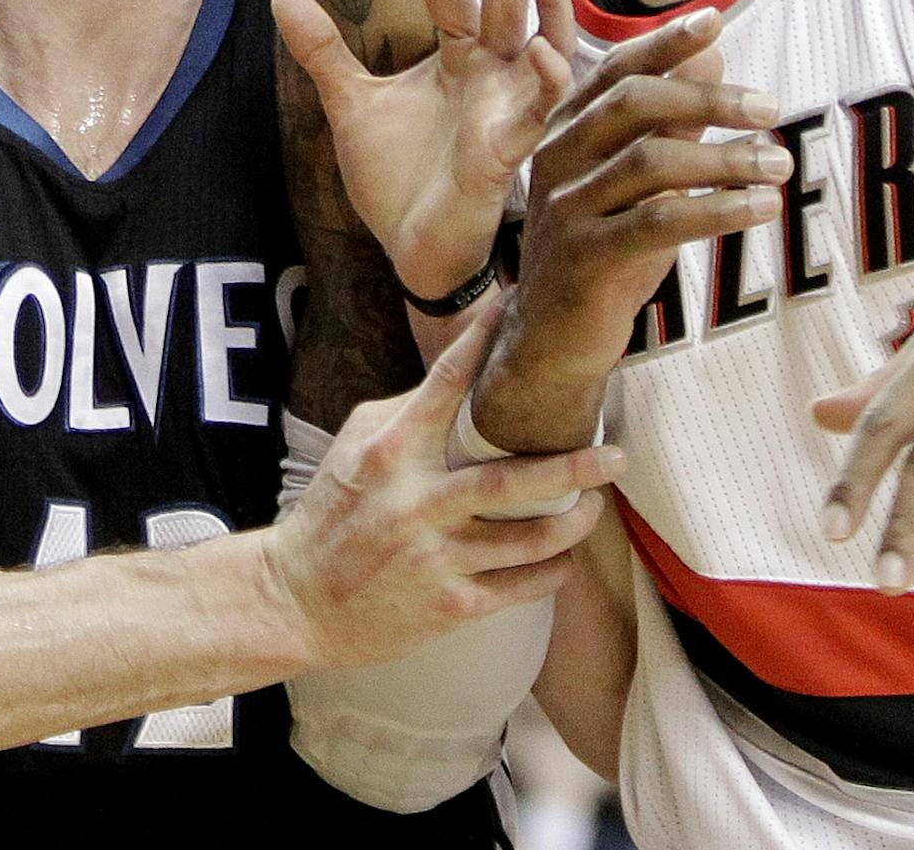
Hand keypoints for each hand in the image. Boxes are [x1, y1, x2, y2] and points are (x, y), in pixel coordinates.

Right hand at [265, 301, 622, 669]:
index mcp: (393, 452)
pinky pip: (520, 586)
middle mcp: (418, 503)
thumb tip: (469, 378)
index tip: (518, 307)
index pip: (446, 383)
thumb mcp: (356, 447)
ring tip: (595, 504)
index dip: (484, 340)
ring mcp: (436, 558)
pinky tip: (564, 556)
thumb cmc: (334, 512)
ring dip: (573, 521)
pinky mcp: (450, 605)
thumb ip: (410, 413)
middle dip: (574, 467)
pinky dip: (552, 569)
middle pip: (513, 481)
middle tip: (616, 454)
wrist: (297, 601)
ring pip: (529, 539)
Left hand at [274, 0, 576, 296]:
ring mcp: (508, 106)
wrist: (408, 249)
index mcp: (459, 57)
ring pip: (547, 38)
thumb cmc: (394, 178)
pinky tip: (537, 48)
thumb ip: (324, 51)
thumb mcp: (350, 103)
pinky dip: (545, 75)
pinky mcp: (513, 146)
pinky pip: (542, 105)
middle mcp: (492, 73)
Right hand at [478, 8, 788, 451]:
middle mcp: (557, 160)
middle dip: (708, 98)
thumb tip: (714, 53)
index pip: (616, 71)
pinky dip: (717, 209)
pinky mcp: (584, 258)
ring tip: (780, 162)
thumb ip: (671, 120)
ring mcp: (565, 209)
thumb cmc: (603, 249)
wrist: (552, 339)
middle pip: (633, 106)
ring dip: (725, 159)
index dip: (665, 43)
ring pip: (650, 163)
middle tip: (770, 105)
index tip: (717, 21)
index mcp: (565, 130)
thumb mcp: (637, 180)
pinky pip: (658, 222)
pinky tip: (761, 206)